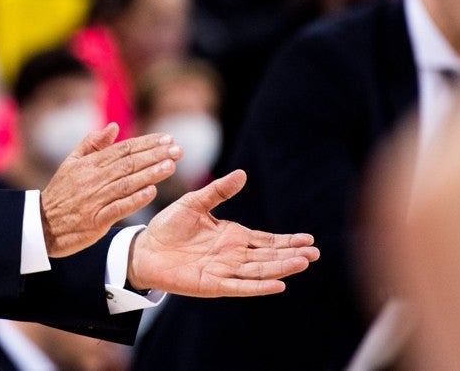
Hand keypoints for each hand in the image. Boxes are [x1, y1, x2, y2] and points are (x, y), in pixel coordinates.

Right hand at [40, 123, 179, 257]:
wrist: (42, 225)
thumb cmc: (61, 193)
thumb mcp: (71, 163)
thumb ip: (92, 144)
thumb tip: (113, 126)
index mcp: (88, 164)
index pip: (122, 150)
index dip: (146, 143)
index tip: (167, 139)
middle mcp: (93, 179)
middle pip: (128, 164)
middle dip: (155, 155)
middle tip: (178, 149)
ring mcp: (95, 200)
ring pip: (127, 183)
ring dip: (151, 174)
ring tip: (171, 166)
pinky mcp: (96, 220)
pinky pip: (119, 207)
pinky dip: (135, 199)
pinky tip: (152, 192)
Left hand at [127, 169, 319, 295]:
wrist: (145, 248)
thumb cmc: (169, 226)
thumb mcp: (194, 203)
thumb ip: (218, 191)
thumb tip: (242, 173)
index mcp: (232, 236)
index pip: (266, 240)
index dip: (287, 240)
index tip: (309, 239)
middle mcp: (233, 255)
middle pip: (268, 256)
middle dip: (291, 254)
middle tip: (314, 253)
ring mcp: (224, 271)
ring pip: (259, 270)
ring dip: (281, 268)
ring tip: (303, 263)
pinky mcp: (212, 285)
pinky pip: (240, 286)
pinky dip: (259, 286)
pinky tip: (278, 285)